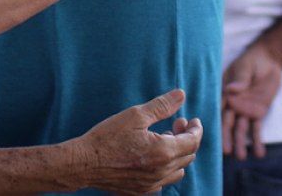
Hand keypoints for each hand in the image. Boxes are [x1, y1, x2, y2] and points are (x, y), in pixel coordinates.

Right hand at [65, 89, 201, 194]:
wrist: (85, 163)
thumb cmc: (108, 137)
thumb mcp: (134, 115)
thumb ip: (161, 106)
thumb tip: (181, 95)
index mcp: (164, 151)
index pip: (193, 141)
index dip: (196, 129)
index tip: (193, 120)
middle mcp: (163, 171)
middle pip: (188, 156)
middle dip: (187, 138)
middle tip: (177, 124)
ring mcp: (153, 184)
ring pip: (178, 171)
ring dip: (177, 154)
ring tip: (164, 139)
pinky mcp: (143, 191)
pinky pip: (164, 180)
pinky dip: (165, 168)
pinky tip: (152, 157)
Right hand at [222, 41, 281, 160]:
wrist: (270, 60)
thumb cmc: (252, 61)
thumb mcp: (245, 68)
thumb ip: (240, 80)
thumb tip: (230, 90)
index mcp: (224, 91)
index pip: (217, 108)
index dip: (213, 121)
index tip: (208, 134)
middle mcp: (232, 103)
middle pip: (227, 122)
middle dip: (226, 137)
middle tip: (226, 152)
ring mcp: (244, 109)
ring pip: (241, 129)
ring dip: (240, 142)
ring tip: (240, 158)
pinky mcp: (258, 112)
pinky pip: (257, 128)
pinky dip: (257, 141)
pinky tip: (259, 153)